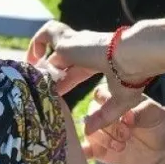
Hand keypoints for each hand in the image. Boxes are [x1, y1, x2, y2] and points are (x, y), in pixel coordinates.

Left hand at [27, 21, 149, 133]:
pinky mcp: (67, 40)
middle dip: (50, 73)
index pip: (76, 71)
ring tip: (31, 70)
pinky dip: (37, 42)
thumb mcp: (120, 102)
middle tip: (39, 88)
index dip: (64, 83)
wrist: (133, 57)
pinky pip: (47, 33)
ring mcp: (76, 43)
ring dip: (41, 55)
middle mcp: (86, 50)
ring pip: (53, 44)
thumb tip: (88, 130)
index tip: (55, 95)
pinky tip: (33, 60)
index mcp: (99, 61)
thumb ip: (104, 116)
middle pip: (62, 60)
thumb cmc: (131, 78)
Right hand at [82, 86, 164, 163]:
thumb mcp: (153, 114)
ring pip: (89, 133)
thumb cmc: (155, 120)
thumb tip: (128, 116)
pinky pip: (86, 149)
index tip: (125, 119)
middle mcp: (102, 113)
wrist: (161, 144)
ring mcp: (99, 131)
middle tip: (126, 134)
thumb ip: (140, 112)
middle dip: (109, 127)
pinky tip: (90, 153)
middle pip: (92, 116)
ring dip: (104, 140)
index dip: (108, 107)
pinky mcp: (98, 149)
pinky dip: (85, 151)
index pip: (99, 96)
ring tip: (122, 146)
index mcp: (113, 96)